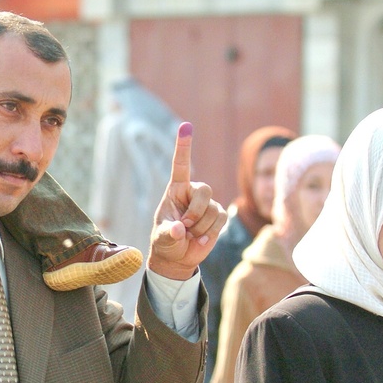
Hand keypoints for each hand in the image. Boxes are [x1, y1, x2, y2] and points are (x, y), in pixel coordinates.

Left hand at [147, 122, 226, 280]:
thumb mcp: (161, 239)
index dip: (184, 146)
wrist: (178, 257)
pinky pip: (220, 220)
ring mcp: (207, 204)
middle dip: (196, 212)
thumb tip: (178, 230)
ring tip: (189, 235)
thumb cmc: (165, 242)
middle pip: (204, 191)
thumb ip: (168, 234)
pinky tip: (200, 239)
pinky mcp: (218, 216)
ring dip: (200, 228)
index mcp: (175, 190)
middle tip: (184, 227)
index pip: (181, 165)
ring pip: (213, 210)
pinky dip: (210, 233)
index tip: (186, 126)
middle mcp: (192, 193)